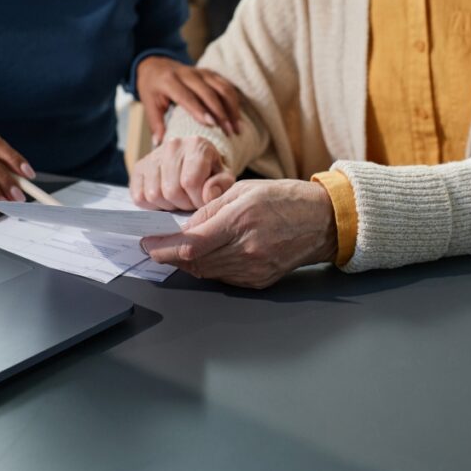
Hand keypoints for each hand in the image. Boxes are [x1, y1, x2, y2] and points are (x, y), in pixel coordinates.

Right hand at [130, 136, 234, 211]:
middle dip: (184, 204)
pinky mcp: (139, 167)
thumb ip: (221, 185)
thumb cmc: (210, 171)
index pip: (190, 182)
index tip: (203, 201)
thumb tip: (207, 195)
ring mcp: (153, 155)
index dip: (197, 200)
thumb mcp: (224, 177)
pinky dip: (152, 205)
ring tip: (179, 199)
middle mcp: (172, 145)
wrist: (193, 159)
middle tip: (191, 201)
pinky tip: (165, 198)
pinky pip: (139, 196)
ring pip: (154, 195)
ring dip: (168, 206)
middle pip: (171, 191)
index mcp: (197, 144)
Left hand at [135, 56, 240, 144]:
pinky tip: (237, 117)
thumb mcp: (149, 103)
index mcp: (169, 81)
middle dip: (221, 112)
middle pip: (208, 92)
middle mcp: (187, 73)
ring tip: (236, 128)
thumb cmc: (152, 88)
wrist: (156, 65)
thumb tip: (159, 144)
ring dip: (231, 108)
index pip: (187, 96)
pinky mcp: (210, 73)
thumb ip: (155, 123)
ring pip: (221, 88)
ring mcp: (201, 72)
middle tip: (229, 131)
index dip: (199, 109)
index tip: (211, 124)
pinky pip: (226, 85)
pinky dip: (234, 101)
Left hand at [140, 180, 338, 288]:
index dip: (164, 248)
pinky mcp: (259, 280)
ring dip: (189, 262)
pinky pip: (224, 277)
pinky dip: (210, 267)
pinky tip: (209, 255)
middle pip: (194, 262)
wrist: (323, 222)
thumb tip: (184, 225)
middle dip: (171, 255)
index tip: (148, 244)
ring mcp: (254, 269)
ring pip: (206, 272)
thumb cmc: (286, 199)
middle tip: (157, 246)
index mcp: (241, 220)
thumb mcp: (244, 190)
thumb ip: (211, 208)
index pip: (191, 243)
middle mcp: (247, 249)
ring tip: (180, 249)